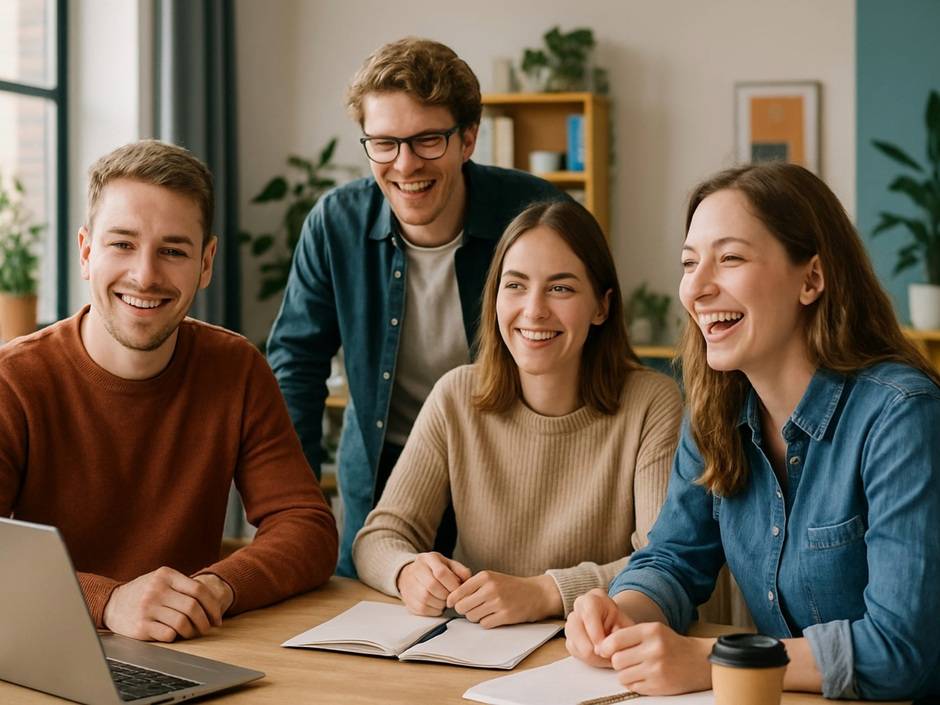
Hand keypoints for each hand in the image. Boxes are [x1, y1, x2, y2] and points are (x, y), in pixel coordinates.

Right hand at [102, 567, 228, 641]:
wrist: (112, 603)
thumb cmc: (144, 592)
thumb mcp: (161, 580)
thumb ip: (183, 586)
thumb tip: (213, 603)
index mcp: (166, 575)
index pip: (198, 590)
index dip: (212, 606)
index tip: (217, 618)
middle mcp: (156, 590)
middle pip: (193, 607)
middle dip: (205, 621)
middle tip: (208, 628)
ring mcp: (148, 608)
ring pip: (182, 622)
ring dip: (192, 631)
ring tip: (192, 633)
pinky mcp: (141, 626)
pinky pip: (168, 634)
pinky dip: (176, 636)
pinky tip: (175, 634)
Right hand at [397, 552, 470, 615]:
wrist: (411, 575)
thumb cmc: (434, 570)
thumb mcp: (448, 564)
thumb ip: (460, 571)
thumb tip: (467, 581)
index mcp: (428, 559)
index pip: (440, 572)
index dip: (452, 584)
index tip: (458, 589)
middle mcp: (416, 569)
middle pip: (432, 586)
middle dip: (446, 594)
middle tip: (451, 597)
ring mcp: (409, 584)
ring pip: (426, 598)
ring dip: (440, 603)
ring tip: (444, 600)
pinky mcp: (408, 599)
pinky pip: (422, 608)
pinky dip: (434, 610)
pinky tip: (437, 605)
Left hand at [447, 571, 562, 627]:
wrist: (537, 593)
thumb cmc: (511, 586)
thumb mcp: (492, 578)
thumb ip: (473, 585)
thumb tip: (452, 598)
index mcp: (484, 576)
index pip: (458, 592)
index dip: (453, 600)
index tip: (452, 604)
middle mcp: (490, 588)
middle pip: (462, 607)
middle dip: (464, 610)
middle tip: (471, 609)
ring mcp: (498, 602)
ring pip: (472, 617)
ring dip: (476, 617)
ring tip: (485, 611)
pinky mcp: (505, 616)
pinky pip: (484, 624)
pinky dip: (486, 622)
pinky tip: (494, 616)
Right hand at [565, 589, 633, 667]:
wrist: (616, 625)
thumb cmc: (621, 624)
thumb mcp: (627, 626)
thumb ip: (619, 636)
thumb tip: (606, 650)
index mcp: (594, 599)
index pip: (589, 613)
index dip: (596, 633)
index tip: (604, 648)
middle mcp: (578, 607)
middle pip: (575, 627)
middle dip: (590, 647)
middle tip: (605, 655)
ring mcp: (571, 621)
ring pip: (572, 640)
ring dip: (590, 655)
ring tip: (605, 656)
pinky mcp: (569, 636)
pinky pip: (573, 650)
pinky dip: (586, 658)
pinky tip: (599, 656)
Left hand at [597, 622, 713, 694]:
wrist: (700, 661)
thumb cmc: (671, 644)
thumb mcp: (653, 630)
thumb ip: (628, 635)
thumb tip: (601, 648)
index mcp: (651, 631)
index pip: (615, 640)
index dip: (606, 647)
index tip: (606, 650)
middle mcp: (654, 649)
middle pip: (617, 660)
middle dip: (618, 662)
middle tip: (627, 660)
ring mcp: (657, 669)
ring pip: (622, 676)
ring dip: (626, 674)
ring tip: (638, 668)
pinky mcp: (659, 686)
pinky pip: (633, 687)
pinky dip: (635, 683)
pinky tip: (646, 676)